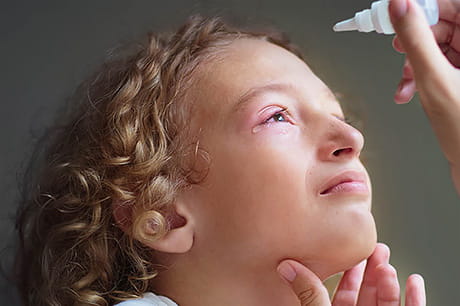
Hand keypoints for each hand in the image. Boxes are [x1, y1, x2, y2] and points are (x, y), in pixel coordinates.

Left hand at [277, 243, 425, 304]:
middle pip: (367, 295)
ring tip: (388, 265)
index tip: (353, 253)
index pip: (342, 296)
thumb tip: (284, 266)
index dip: (349, 274)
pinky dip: (414, 299)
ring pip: (386, 305)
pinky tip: (414, 281)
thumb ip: (308, 295)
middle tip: (377, 249)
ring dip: (389, 283)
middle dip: (372, 271)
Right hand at [389, 0, 459, 193]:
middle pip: (445, 24)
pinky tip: (408, 90)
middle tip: (400, 50)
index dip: (427, 8)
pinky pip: (437, 64)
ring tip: (406, 80)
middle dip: (417, 41)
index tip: (403, 12)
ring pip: (438, 45)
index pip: (454, 5)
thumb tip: (400, 6)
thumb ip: (415, 39)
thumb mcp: (433, 79)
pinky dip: (419, 75)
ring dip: (414, 63)